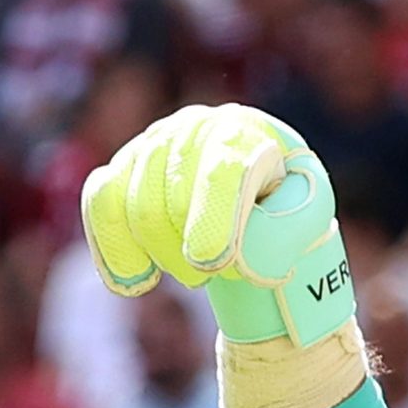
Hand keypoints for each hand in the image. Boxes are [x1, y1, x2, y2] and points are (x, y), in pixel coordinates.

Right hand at [80, 103, 355, 350]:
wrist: (254, 185)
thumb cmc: (281, 201)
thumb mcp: (307, 215)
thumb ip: (286, 231)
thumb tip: (243, 256)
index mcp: (240, 133)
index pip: (219, 174)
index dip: (213, 221)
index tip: (212, 263)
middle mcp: (190, 129)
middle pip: (169, 204)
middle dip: (193, 257)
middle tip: (221, 273)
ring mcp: (151, 145)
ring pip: (135, 212)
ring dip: (166, 259)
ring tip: (197, 270)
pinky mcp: (121, 169)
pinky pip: (100, 206)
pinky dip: (114, 250)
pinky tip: (135, 278)